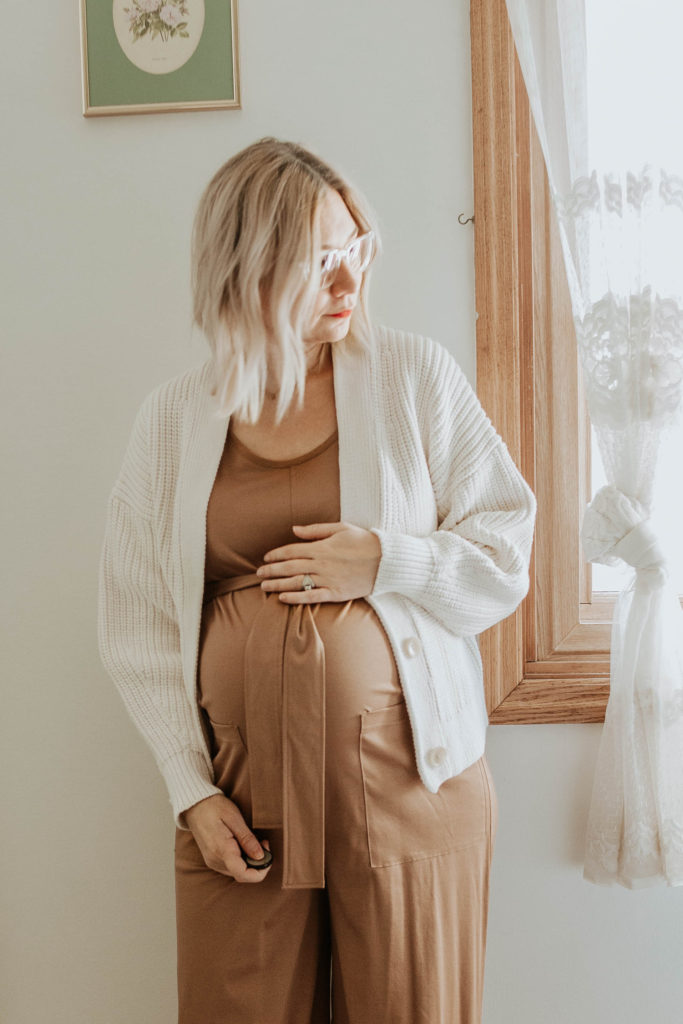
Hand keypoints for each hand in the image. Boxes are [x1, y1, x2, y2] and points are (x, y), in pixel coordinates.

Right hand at [184, 794, 271, 882]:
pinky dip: (242, 859)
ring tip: (255, 841)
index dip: (260, 871)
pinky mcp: (212, 859)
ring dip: (250, 861)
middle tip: (264, 843)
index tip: (268, 855)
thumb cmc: (214, 807)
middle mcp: (215, 860)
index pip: (243, 874)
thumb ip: (247, 839)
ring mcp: (212, 861)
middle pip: (242, 874)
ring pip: (237, 871)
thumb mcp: (234, 818)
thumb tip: (261, 857)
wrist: (194, 805)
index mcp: (221, 850)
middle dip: (258, 863)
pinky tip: (244, 844)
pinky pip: (231, 866)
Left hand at [256, 521, 381, 602]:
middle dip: (271, 570)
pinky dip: (296, 598)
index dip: (276, 554)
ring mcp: (328, 579)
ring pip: (297, 583)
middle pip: (289, 567)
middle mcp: (321, 564)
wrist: (386, 560)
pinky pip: (312, 597)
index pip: (291, 551)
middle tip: (258, 573)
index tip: (266, 557)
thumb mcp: (340, 528)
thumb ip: (315, 530)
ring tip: (264, 586)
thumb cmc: (363, 541)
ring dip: (278, 584)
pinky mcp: (336, 593)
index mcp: (321, 547)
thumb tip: (294, 530)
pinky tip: (283, 598)